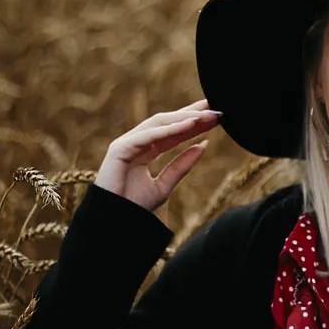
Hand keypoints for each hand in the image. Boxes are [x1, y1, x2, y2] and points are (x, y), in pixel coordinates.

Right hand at [94, 99, 221, 210]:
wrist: (113, 222)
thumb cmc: (134, 207)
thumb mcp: (164, 185)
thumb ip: (181, 166)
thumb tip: (203, 146)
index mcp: (146, 150)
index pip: (173, 132)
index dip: (193, 123)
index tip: (215, 117)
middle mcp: (136, 143)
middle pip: (167, 122)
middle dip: (190, 113)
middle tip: (214, 106)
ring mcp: (127, 143)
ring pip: (159, 123)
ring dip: (184, 117)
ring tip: (206, 114)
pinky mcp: (120, 148)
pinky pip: (149, 135)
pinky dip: (170, 129)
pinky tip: (189, 124)